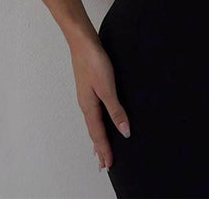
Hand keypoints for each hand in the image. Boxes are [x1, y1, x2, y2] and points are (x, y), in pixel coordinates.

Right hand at [69, 40, 129, 170]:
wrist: (83, 42)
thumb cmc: (94, 63)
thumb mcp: (107, 88)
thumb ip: (116, 110)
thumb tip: (124, 131)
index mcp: (89, 107)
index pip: (98, 134)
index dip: (104, 150)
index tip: (109, 166)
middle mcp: (86, 104)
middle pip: (93, 131)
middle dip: (99, 148)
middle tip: (103, 165)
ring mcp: (86, 96)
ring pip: (93, 122)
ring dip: (97, 137)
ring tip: (100, 148)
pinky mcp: (90, 87)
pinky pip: (94, 112)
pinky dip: (97, 123)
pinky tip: (100, 119)